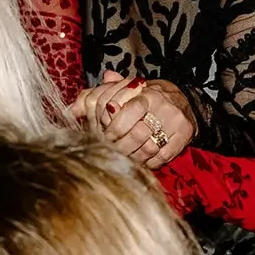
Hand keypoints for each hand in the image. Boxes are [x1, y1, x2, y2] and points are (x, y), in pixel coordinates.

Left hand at [69, 71, 197, 168]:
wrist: (183, 101)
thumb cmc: (146, 98)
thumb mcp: (123, 92)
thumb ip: (96, 98)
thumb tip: (70, 110)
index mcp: (143, 91)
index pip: (122, 110)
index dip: (109, 126)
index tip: (103, 135)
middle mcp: (161, 103)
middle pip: (135, 132)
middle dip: (120, 146)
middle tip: (111, 151)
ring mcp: (174, 119)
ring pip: (149, 147)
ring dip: (133, 157)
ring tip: (124, 158)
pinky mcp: (184, 133)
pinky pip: (163, 156)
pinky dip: (150, 162)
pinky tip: (142, 161)